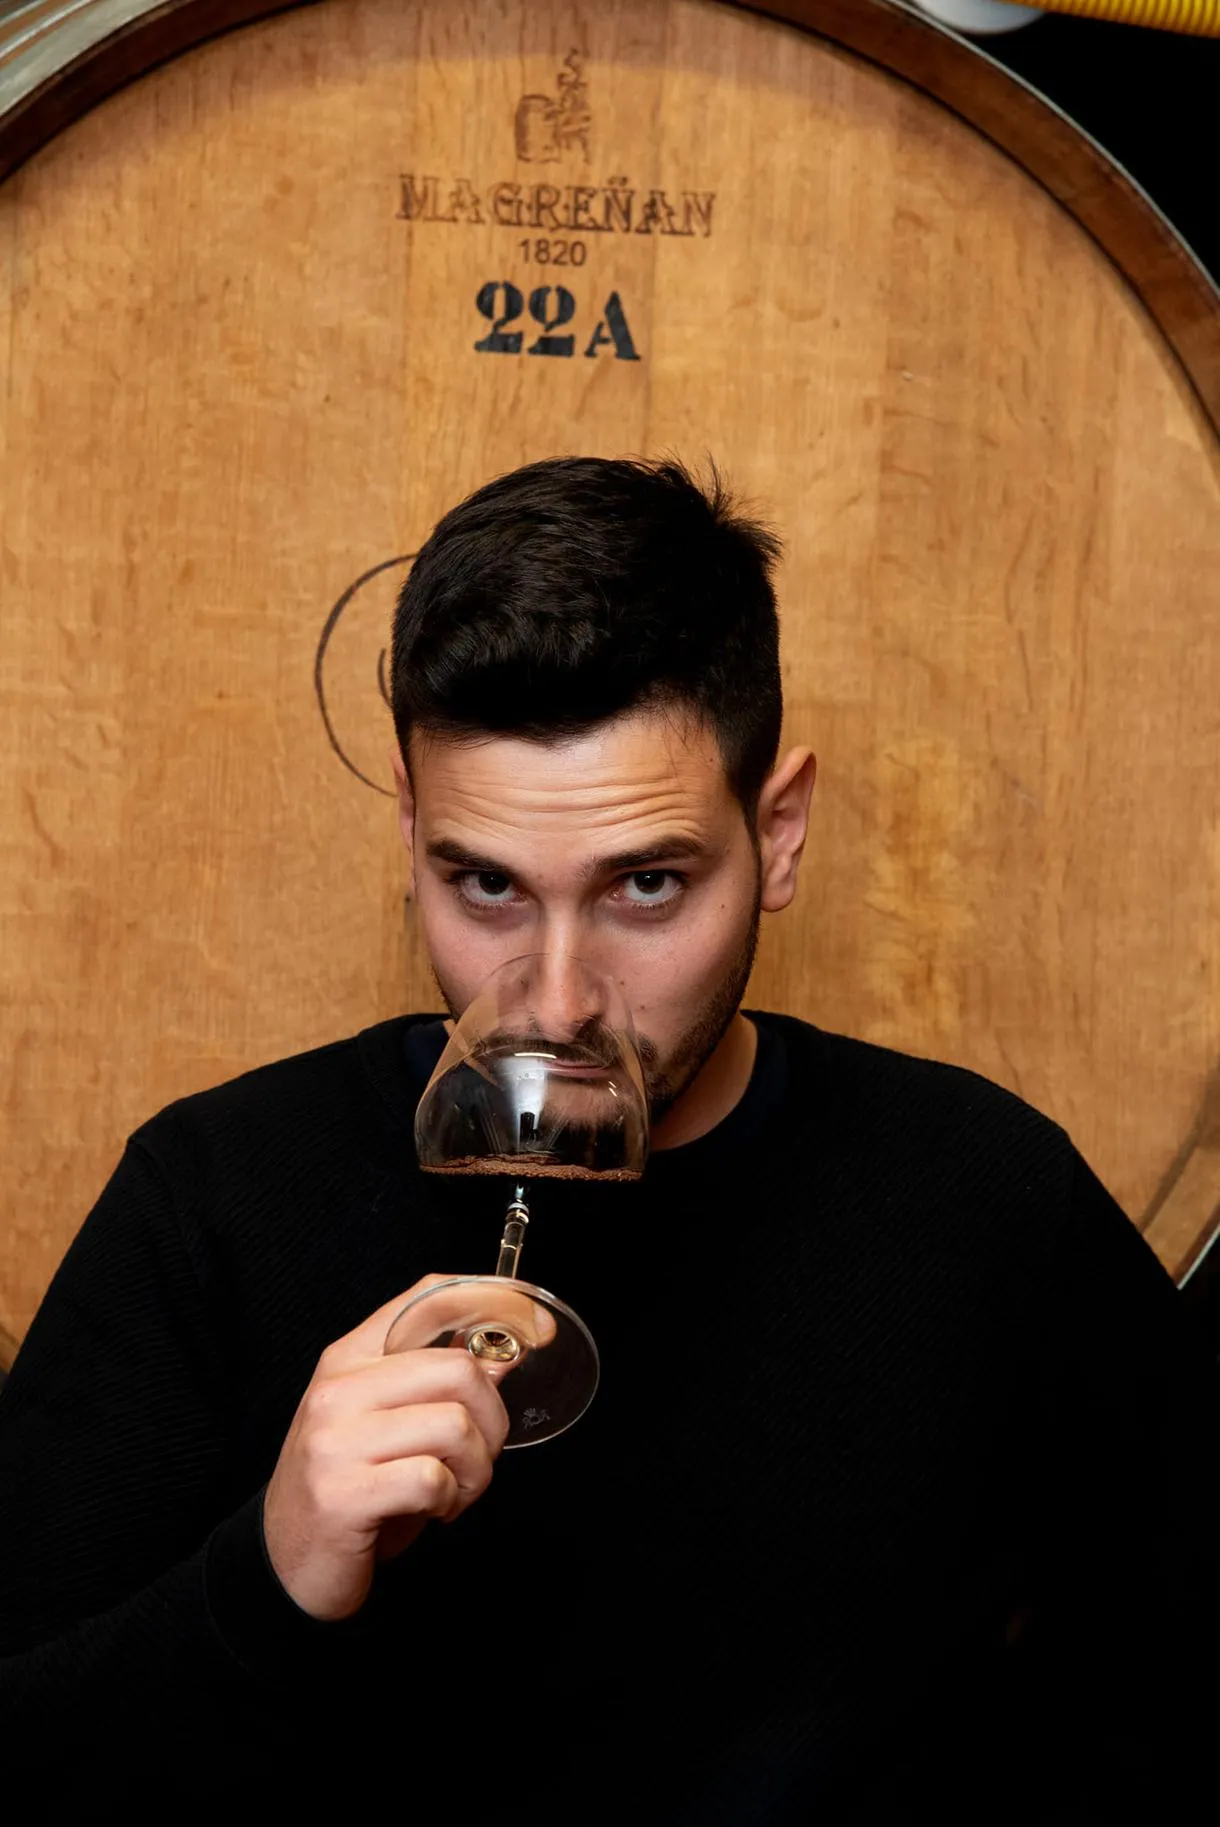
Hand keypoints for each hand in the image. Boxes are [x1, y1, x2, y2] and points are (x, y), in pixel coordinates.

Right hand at [263, 1275, 512, 1621]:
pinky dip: (449, 1500)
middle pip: (459, 1369)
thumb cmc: (351, 1487)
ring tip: (454, 1490)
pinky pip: (433, 1479)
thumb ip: (437, 1385)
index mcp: (350, 1358)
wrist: (285, 1564)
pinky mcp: (343, 1494)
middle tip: (479, 1457)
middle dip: (492, 1420)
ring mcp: (336, 1440)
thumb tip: (506, 1357)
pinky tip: (431, 1511)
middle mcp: (339, 1389)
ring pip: (455, 1426)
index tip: (538, 1327)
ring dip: (475, 1470)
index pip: (429, 1298)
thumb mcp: (390, 1422)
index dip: (495, 1303)